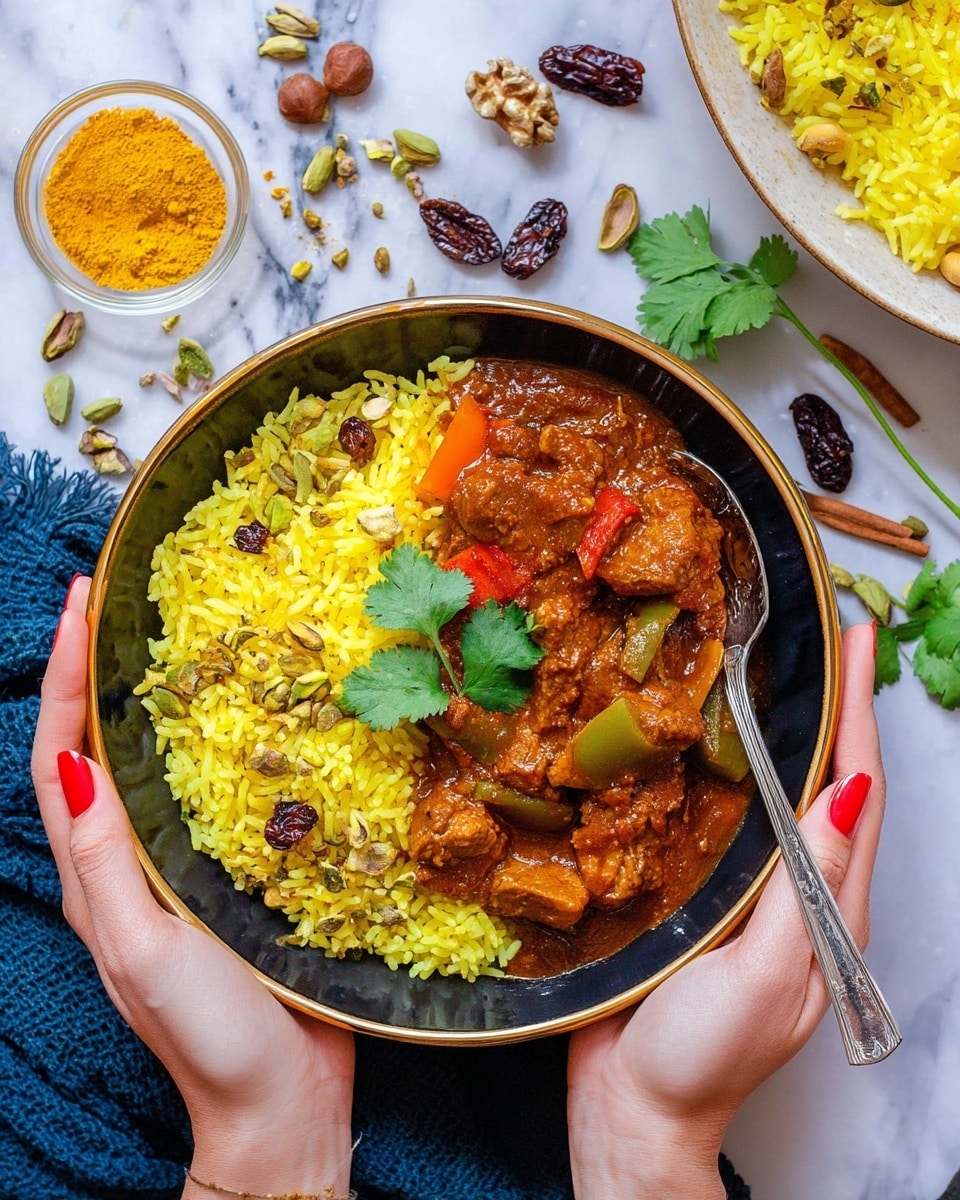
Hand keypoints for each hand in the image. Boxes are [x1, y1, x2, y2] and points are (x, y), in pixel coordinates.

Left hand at [31, 577, 355, 1199]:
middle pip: (97, 747)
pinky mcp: (232, 876)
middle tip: (117, 599)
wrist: (283, 1103)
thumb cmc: (210, 1036)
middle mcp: (128, 863)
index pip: (62, 756)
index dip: (63, 678)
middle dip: (94, 671)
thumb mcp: (145, 950)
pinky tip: (246, 714)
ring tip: (171, 635)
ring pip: (153, 764)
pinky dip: (210, 743)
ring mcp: (179, 869)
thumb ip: (104, 862)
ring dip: (147, 697)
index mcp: (96, 875)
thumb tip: (72, 763)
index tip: (80, 604)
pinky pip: (211, 794)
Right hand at [567, 623, 883, 1199]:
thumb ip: (809, 888)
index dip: (864, 712)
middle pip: (832, 782)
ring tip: (781, 672)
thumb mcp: (767, 975)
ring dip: (792, 731)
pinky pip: (731, 820)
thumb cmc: (700, 1056)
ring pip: (782, 795)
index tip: (863, 642)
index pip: (858, 791)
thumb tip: (848, 792)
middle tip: (831, 640)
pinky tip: (711, 743)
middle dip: (840, 707)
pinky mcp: (706, 897)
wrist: (633, 1111)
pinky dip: (736, 770)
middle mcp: (801, 893)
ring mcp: (755, 895)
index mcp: (830, 910)